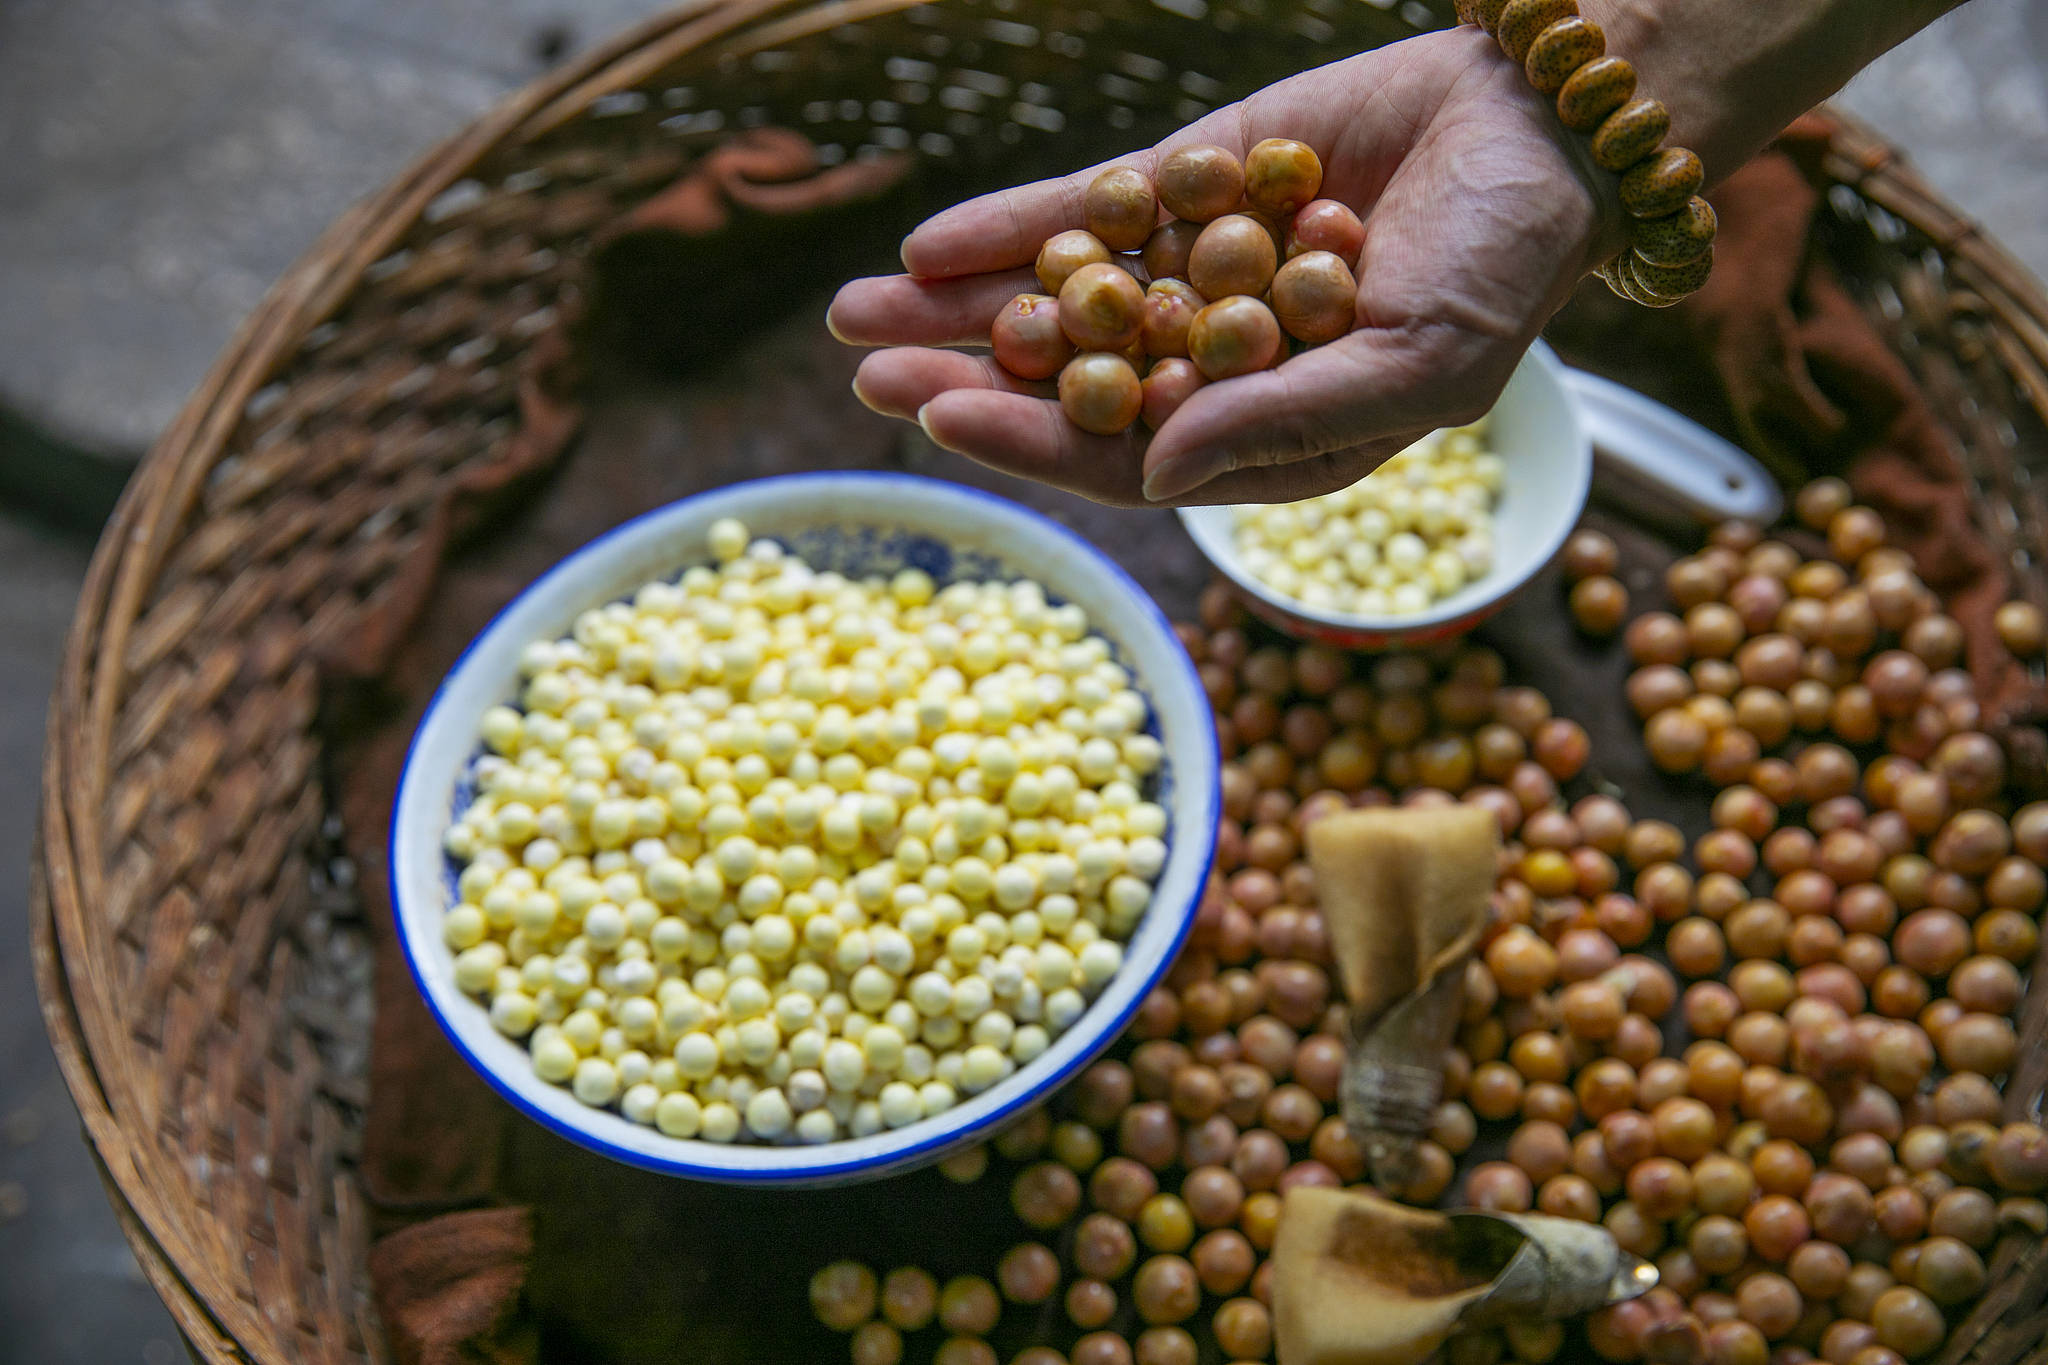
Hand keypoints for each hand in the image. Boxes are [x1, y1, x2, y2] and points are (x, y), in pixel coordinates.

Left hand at [829, 26, 1620, 507]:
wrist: (1546, 123)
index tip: (941, 418)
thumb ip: (1284, 423)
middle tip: (866, 373)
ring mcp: (1195, 271)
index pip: (1129, 457)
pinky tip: (930, 243)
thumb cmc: (1507, 267)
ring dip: (962, 308)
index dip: (1034, 441)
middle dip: (968, 379)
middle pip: (1071, 382)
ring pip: (1060, 298)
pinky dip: (1013, 224)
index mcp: (1266, 437)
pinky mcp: (1190, 186)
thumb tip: (1153, 473)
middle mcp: (1216, 366)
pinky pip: (1086, 210)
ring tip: (854, 310)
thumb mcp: (1416, 365)